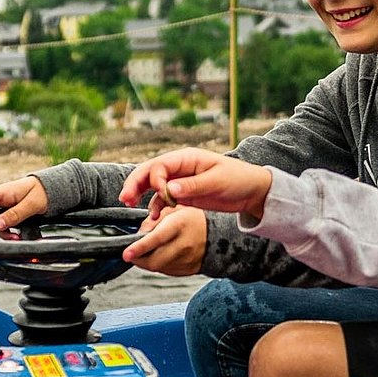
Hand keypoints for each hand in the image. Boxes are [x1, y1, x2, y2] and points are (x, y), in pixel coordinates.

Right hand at [0, 177, 48, 232]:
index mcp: (3, 191)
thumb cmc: (44, 191)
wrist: (56, 189)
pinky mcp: (11, 211)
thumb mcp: (32, 204)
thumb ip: (15, 214)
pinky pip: (3, 223)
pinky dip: (8, 231)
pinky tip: (17, 236)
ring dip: (1, 232)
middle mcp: (1, 198)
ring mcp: (5, 205)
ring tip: (14, 237)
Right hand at [120, 148, 272, 219]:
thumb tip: (169, 190)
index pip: (160, 165)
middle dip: (135, 183)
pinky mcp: (183, 195)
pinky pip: (163, 199)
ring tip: (129, 204)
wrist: (252, 191)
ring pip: (153, 185)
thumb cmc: (238, 180)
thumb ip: (192, 186)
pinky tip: (153, 218)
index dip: (155, 180)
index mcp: (187, 158)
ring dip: (140, 194)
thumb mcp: (217, 182)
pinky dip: (156, 207)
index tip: (162, 194)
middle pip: (150, 172)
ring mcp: (180, 181)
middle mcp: (180, 168)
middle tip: (125, 198)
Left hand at [122, 205, 206, 274]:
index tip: (126, 254)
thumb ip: (153, 220)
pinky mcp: (187, 270)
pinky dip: (159, 265)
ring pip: (158, 268)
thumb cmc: (193, 220)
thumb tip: (138, 234)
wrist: (217, 235)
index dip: (139, 248)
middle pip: (154, 261)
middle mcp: (184, 244)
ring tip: (149, 251)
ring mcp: (186, 260)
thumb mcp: (173, 210)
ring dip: (148, 262)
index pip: (156, 239)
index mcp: (179, 225)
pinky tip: (162, 255)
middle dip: (138, 259)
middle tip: (131, 254)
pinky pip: (166, 271)